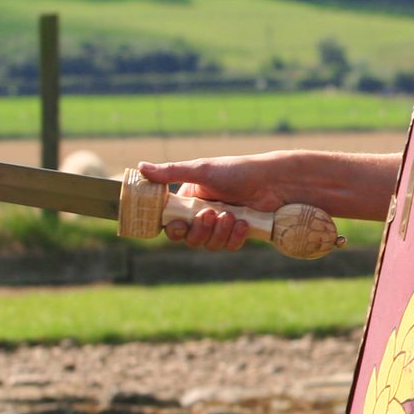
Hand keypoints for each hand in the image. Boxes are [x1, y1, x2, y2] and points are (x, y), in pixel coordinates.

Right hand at [136, 154, 279, 250]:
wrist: (274, 181)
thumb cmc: (237, 171)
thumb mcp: (202, 170)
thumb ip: (171, 172)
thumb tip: (139, 167)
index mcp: (191, 199)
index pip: (172, 222)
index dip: (174, 229)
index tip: (180, 225)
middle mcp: (204, 213)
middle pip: (189, 238)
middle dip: (199, 230)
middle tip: (210, 215)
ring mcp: (222, 225)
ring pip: (209, 244)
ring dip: (219, 232)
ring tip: (231, 215)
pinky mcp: (239, 234)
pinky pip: (229, 246)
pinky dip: (235, 237)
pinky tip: (243, 223)